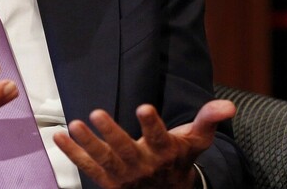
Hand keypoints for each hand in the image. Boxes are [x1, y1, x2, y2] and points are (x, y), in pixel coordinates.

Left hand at [53, 99, 235, 187]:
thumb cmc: (179, 159)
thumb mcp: (196, 141)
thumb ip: (208, 119)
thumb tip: (229, 105)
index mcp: (165, 152)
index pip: (159, 137)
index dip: (152, 124)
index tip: (144, 107)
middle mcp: (143, 165)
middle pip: (125, 149)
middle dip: (111, 132)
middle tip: (96, 113)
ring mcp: (123, 175)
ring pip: (104, 159)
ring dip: (87, 142)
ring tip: (73, 125)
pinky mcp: (107, 181)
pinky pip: (87, 167)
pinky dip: (72, 153)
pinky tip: (57, 137)